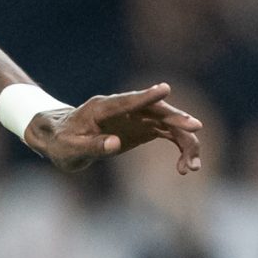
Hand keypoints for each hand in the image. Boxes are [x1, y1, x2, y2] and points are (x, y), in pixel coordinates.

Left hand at [23, 82, 202, 175]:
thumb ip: (92, 146)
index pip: (127, 101)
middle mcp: (126, 108)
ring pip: (169, 124)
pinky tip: (186, 168)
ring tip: (192, 167)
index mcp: (103, 107)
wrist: (63, 138)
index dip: (146, 96)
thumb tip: (115, 144)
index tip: (164, 89)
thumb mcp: (70, 148)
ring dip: (185, 142)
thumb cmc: (62, 142)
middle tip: (195, 128)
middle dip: (176, 119)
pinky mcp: (146, 128)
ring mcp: (139, 117)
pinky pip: (169, 135)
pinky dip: (180, 149)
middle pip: (157, 110)